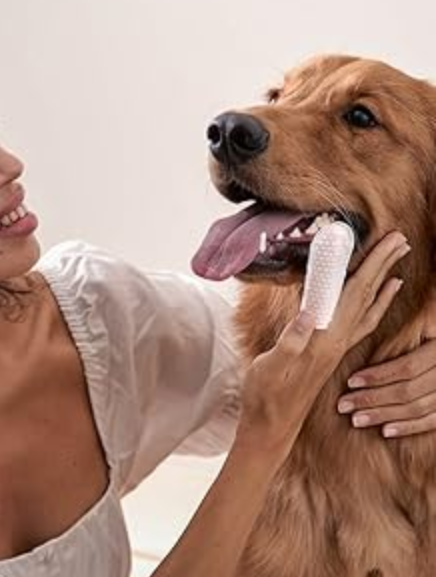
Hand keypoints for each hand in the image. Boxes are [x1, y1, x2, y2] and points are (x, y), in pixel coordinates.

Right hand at [238, 231, 409, 451]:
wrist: (270, 427)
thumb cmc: (266, 396)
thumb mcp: (271, 366)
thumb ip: (291, 341)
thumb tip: (307, 313)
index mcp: (325, 339)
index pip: (355, 293)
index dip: (373, 264)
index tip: (388, 241)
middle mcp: (337, 341)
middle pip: (367, 295)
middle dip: (384, 265)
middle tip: (400, 239)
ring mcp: (335, 348)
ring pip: (367, 309)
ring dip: (383, 283)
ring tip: (396, 264)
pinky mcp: (329, 353)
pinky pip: (359, 324)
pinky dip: (373, 308)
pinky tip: (377, 300)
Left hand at [337, 339, 435, 437]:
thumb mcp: (428, 315)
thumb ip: (407, 332)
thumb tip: (372, 355)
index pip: (408, 368)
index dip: (379, 376)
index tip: (351, 381)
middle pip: (410, 392)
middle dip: (373, 400)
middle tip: (343, 405)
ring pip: (419, 408)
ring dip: (385, 416)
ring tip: (357, 419)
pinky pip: (435, 420)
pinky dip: (410, 427)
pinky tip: (386, 430)